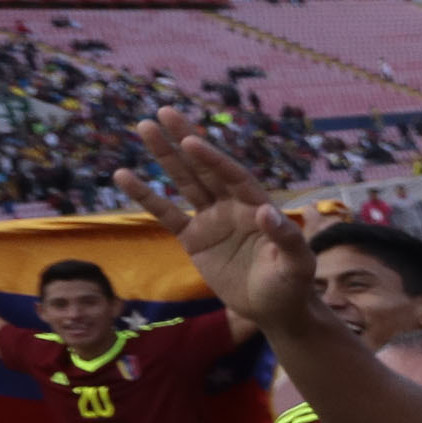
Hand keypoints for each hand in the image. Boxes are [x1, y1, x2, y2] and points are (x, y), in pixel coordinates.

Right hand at [117, 120, 315, 329]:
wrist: (274, 310)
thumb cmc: (291, 285)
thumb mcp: (297, 265)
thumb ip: (286, 238)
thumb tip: (266, 212)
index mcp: (258, 206)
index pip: (233, 176)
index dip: (213, 159)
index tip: (191, 140)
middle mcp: (233, 206)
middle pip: (205, 168)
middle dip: (185, 140)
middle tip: (163, 112)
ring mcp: (212, 219)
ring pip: (185, 182)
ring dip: (165, 157)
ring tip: (145, 127)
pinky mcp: (193, 238)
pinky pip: (166, 213)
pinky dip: (146, 196)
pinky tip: (124, 176)